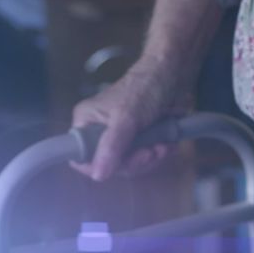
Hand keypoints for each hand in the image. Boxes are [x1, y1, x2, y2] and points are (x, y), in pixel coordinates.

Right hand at [70, 59, 192, 180]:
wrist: (174, 76)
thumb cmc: (144, 89)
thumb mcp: (126, 117)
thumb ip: (112, 146)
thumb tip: (98, 176)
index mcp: (86, 123)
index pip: (80, 157)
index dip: (98, 167)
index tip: (120, 164)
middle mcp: (100, 133)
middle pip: (110, 166)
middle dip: (134, 161)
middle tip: (151, 151)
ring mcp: (122, 138)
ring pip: (130, 166)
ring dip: (150, 158)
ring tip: (162, 145)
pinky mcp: (141, 141)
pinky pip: (146, 160)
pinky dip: (159, 154)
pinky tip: (167, 144)